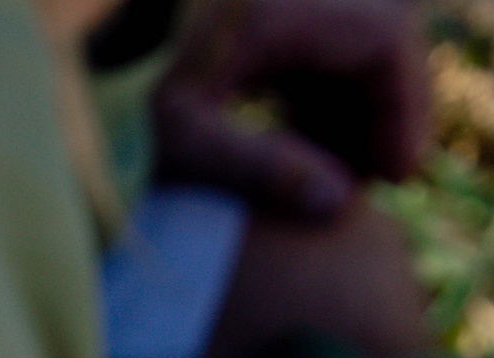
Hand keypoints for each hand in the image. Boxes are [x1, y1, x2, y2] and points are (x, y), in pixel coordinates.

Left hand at [152, 0, 429, 220]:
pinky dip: (329, 106)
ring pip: (357, 55)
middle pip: (382, 45)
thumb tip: (338, 202)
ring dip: (360, 116)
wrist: (88, 78)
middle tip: (378, 184)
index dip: (406, 107)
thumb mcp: (182, 140)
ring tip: (341, 181)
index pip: (384, 39)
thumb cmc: (127, 104)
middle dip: (388, 116)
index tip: (399, 174)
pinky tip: (312, 158)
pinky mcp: (270, 25)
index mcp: (277, 9)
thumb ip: (255, 168)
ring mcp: (283, 8)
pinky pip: (325, 60)